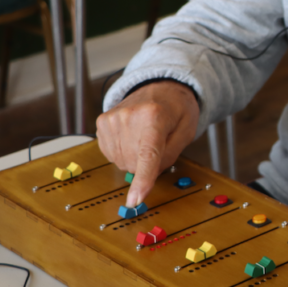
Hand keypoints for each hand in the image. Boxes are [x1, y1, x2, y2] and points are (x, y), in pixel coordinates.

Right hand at [96, 80, 199, 206]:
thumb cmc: (176, 110)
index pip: (147, 155)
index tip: (135, 200)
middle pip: (134, 164)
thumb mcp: (185, 131)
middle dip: (147, 163)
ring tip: (144, 136)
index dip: (142, 180)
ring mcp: (112, 119)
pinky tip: (131, 136)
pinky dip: (123, 151)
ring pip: (122, 162)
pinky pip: (111, 154)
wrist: (160, 87)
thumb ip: (169, 156)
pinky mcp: (101, 123)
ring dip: (134, 157)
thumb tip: (147, 177)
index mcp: (155, 117)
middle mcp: (129, 116)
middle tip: (157, 143)